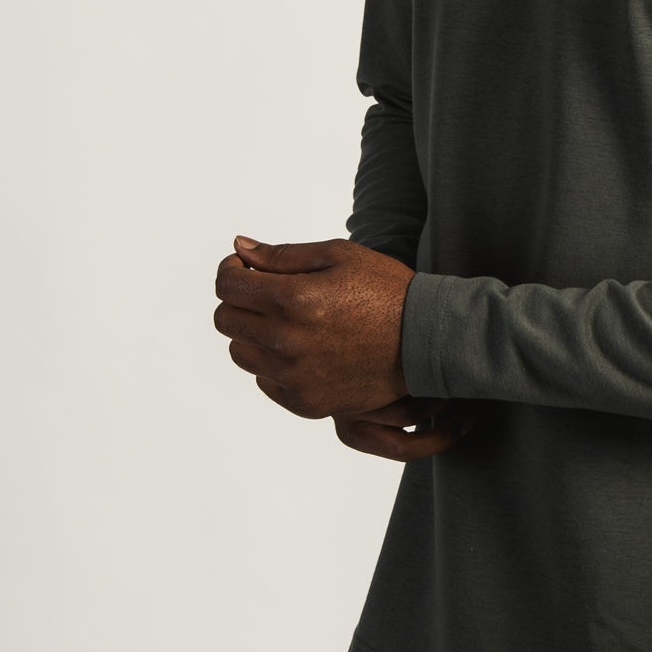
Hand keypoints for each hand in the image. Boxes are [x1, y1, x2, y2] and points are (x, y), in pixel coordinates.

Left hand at [212, 235, 481, 459]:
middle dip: (240, 299)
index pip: (227, 285)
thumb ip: (282, 254)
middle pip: (225, 319)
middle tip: (268, 292)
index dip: (232, 269)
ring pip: (240, 352)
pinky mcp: (304, 402)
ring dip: (254, 333)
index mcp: (292, 299)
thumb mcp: (339, 256)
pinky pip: (264, 379)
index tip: (247, 268)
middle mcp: (286, 342)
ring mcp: (293, 377)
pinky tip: (305, 348)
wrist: (425, 343)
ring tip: (290, 322)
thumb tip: (240, 249)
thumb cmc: (386, 292)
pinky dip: (274, 362)